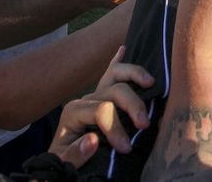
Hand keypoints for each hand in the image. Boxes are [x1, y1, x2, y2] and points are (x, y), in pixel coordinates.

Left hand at [48, 47, 155, 164]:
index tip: (126, 147)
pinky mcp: (102, 96)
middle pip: (114, 89)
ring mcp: (95, 94)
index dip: (116, 127)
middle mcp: (86, 98)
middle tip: (145, 124)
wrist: (59, 160)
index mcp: (74, 112)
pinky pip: (110, 73)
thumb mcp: (63, 162)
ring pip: (116, 73)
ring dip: (135, 74)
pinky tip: (123, 48)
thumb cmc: (63, 161)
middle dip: (132, 105)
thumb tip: (92, 140)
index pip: (101, 110)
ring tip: (151, 82)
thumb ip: (75, 154)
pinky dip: (118, 60)